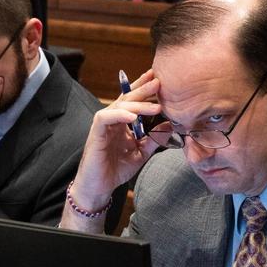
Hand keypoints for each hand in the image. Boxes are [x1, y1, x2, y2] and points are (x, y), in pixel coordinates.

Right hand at [65, 69, 160, 217]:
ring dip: (138, 105)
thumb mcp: (141, 153)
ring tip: (156, 106)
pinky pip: (106, 118)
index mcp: (122, 122)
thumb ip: (154, 139)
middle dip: (143, 89)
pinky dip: (120, 115)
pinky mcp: (95, 133)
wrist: (99, 187)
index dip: (143, 88)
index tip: (158, 78)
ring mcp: (103, 125)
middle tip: (159, 82)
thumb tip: (170, 125)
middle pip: (127, 98)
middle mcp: (112, 120)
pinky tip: (133, 117)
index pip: (133, 100)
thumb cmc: (116, 170)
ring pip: (119, 106)